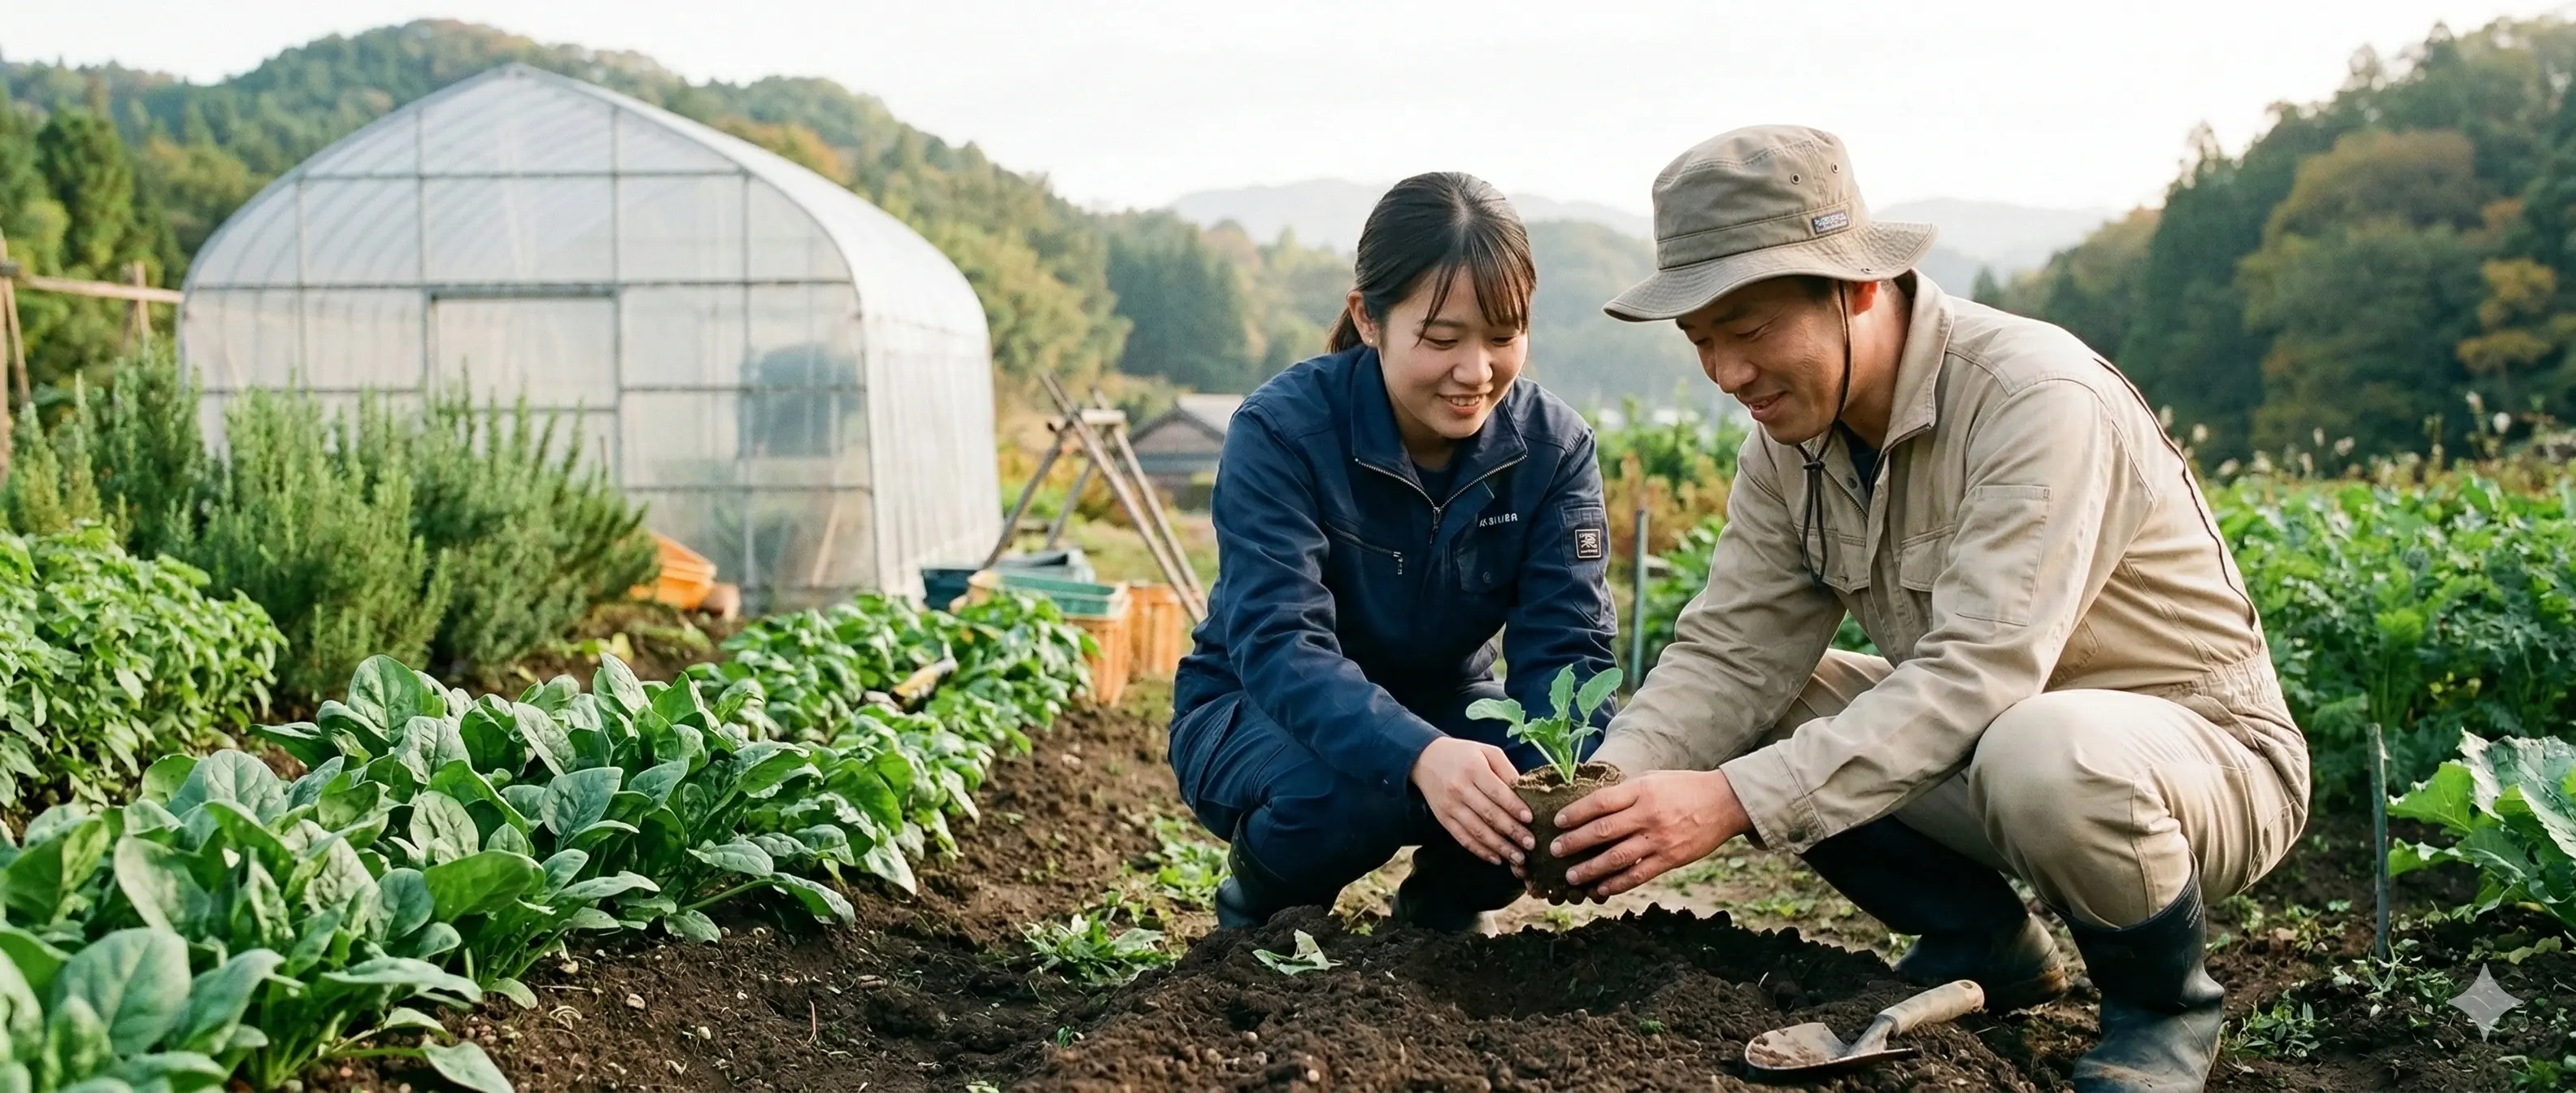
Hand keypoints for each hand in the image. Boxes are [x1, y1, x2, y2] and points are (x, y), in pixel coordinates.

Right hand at [1410, 737, 1533, 866]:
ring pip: (1477, 831)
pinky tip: (1496, 859)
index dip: (1514, 807)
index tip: (1530, 819)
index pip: (1497, 792)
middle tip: (1530, 844)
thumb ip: (1506, 769)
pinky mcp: (1443, 819)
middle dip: (1512, 831)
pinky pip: (1463, 839)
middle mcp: (1460, 789)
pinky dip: (1480, 851)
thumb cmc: (1463, 754)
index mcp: (1473, 769)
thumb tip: (1526, 792)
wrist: (1425, 759)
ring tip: (1518, 858)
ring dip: (1500, 847)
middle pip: (1489, 814)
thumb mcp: (1486, 751)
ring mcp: (1450, 806)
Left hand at [1547, 769, 1749, 897]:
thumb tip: (1593, 804)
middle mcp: (1648, 815)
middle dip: (1574, 843)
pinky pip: (1638, 875)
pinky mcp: (1670, 859)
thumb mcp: (1653, 778)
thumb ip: (1626, 792)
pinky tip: (1601, 890)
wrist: (1726, 802)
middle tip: (1554, 851)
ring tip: (1571, 876)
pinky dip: (1616, 884)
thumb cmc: (1685, 787)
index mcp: (1641, 790)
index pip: (1599, 802)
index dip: (1575, 813)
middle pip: (1602, 831)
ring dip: (1590, 869)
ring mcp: (1659, 839)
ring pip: (1616, 858)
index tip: (1557, 822)